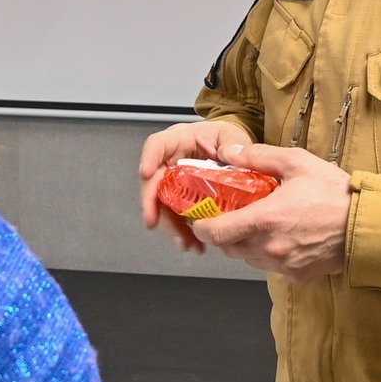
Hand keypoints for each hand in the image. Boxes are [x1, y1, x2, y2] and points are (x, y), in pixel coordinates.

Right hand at [139, 120, 263, 251]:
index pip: (158, 144)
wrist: (234, 154)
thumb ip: (232, 144)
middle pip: (154, 181)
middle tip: (153, 221)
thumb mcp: (232, 137)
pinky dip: (184, 233)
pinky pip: (176, 217)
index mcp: (179, 140)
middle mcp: (170, 161)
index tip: (146, 173)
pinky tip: (195, 244)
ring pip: (163, 205)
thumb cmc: (227, 140)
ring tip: (186, 244)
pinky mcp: (180, 200)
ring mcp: (174, 182)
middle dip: (151, 203)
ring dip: (171, 227)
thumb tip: (229, 154)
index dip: (149, 157)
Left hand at [178, 143, 352, 280]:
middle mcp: (270, 247)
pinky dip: (270, 254)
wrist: (368, 224)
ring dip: (247, 244)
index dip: (202, 226)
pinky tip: (284, 237)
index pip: (216, 233)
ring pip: (249, 259)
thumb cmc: (336, 194)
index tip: (201, 218)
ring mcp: (284, 264)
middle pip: (230, 248)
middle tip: (233, 215)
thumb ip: (258, 156)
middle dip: (226, 233)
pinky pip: (272, 267)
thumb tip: (229, 152)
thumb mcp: (297, 163)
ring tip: (261, 224)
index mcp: (265, 219)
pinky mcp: (298, 275)